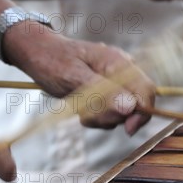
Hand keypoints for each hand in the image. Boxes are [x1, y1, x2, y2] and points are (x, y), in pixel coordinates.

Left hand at [2, 23, 155, 134]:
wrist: (36, 52)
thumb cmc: (52, 61)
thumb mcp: (73, 78)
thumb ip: (102, 93)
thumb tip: (130, 107)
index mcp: (118, 63)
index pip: (146, 91)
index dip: (142, 113)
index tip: (127, 130)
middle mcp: (121, 72)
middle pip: (136, 105)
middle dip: (114, 117)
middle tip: (86, 115)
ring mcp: (114, 82)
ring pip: (122, 112)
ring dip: (102, 118)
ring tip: (79, 109)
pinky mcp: (106, 91)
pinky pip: (110, 112)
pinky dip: (96, 116)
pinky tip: (80, 108)